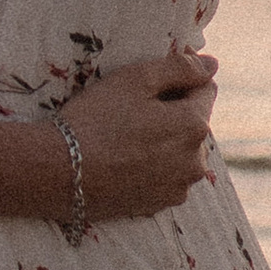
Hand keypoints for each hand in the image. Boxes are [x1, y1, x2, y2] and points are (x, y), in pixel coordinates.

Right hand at [64, 48, 217, 220]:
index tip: (153, 77)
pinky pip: (167, 176)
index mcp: (194, 125)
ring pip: (181, 151)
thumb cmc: (95, 119)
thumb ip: (180, 69)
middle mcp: (195, 160)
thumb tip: (212, 65)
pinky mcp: (159, 205)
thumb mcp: (135, 79)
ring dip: (166, 139)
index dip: (182, 77)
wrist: (59, 173)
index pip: (205, 89)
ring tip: (127, 135)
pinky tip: (125, 158)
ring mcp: (178, 187)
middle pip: (193, 123)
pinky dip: (154, 165)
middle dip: (173, 111)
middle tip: (132, 106)